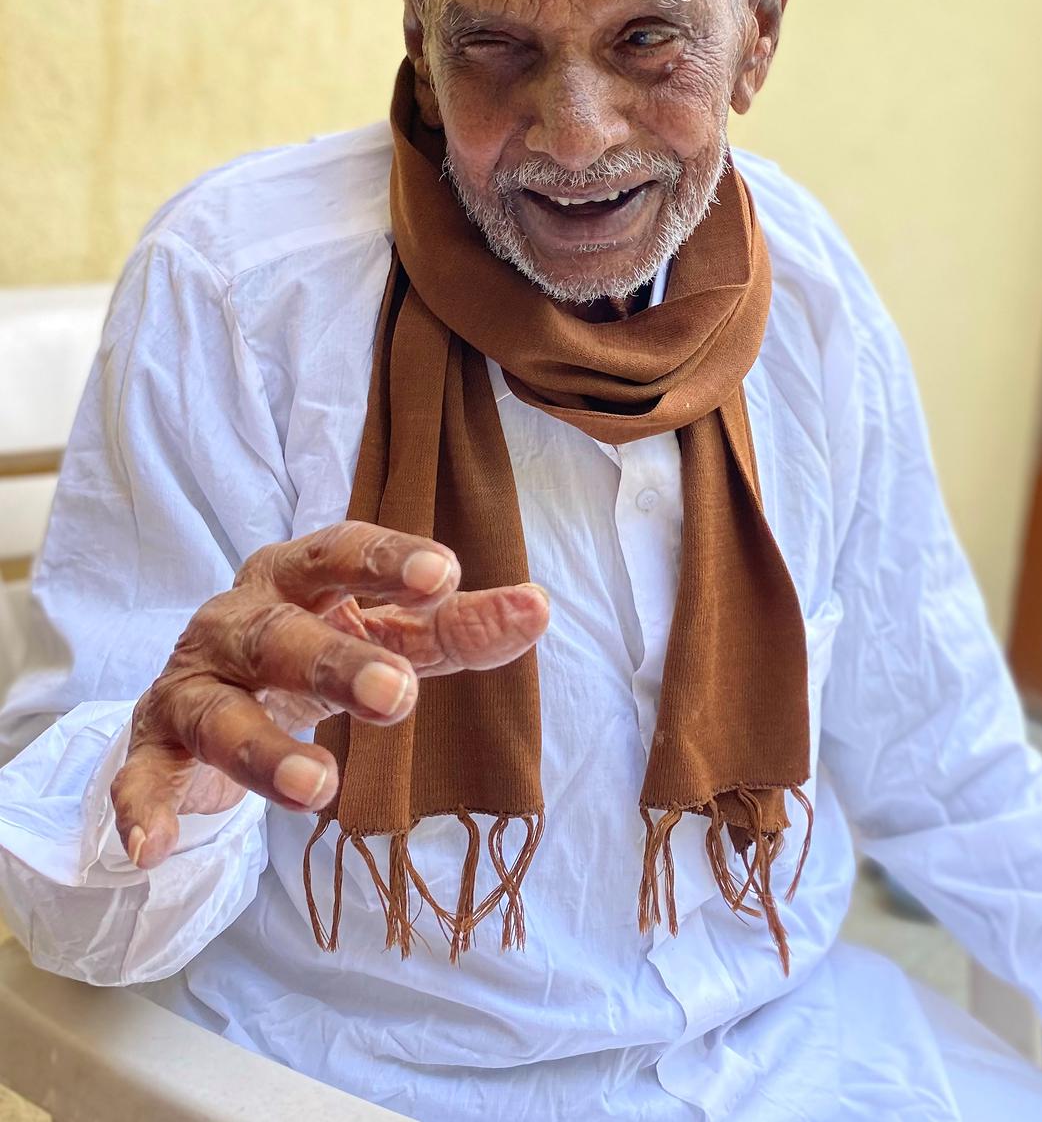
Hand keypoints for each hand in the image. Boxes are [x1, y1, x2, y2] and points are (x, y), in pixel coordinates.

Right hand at [110, 521, 548, 868]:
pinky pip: (142, 775)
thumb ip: (458, 626)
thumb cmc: (313, 648)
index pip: (339, 553)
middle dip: (336, 663)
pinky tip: (153, 847)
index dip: (388, 560)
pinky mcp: (155, 745)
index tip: (446, 575)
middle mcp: (236, 620)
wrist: (205, 694)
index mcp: (296, 578)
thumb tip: (539, 607)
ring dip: (265, 751)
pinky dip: (143, 807)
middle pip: (280, 634)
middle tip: (400, 695)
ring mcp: (192, 682)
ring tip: (318, 788)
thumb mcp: (388, 635)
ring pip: (220, 712)